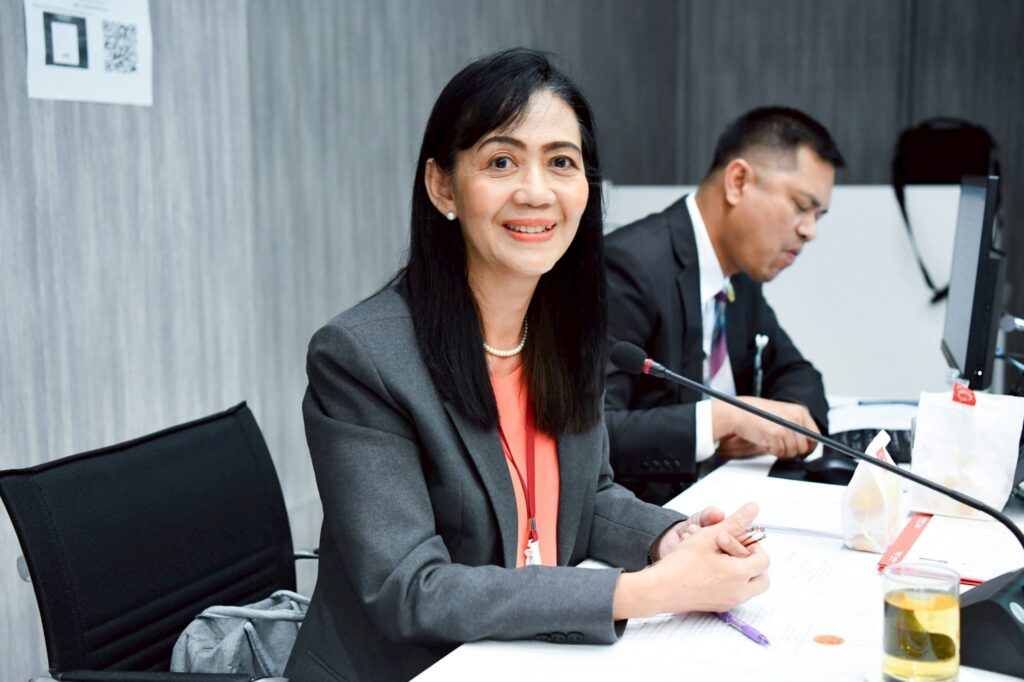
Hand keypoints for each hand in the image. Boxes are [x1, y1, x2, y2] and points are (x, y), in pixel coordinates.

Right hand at [614, 503, 769, 618]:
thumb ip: (735, 522)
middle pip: (762, 578)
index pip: (763, 560)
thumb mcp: (710, 536)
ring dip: (742, 571)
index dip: (753, 546)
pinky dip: (731, 582)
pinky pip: (735, 594)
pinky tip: (711, 569)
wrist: (660, 589)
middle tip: (736, 551)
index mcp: (740, 575)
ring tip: (721, 558)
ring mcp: (728, 602)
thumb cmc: (681, 565)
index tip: (737, 539)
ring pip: (750, 587)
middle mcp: (738, 592)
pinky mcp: (718, 606)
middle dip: (753, 562)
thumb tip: (752, 509)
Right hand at [713, 398, 819, 458]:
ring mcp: (787, 427)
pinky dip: (771, 450)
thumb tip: (805, 446)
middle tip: (779, 445)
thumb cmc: (755, 413)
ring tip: (769, 440)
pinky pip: (779, 453)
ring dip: (780, 451)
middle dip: (791, 451)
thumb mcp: (781, 414)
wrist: (737, 412)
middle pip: (804, 447)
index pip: (814, 436)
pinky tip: (764, 440)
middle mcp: (796, 418)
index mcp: (800, 411)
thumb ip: (795, 427)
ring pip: (792, 452)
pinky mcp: (776, 435)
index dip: (808, 447)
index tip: (801, 451)